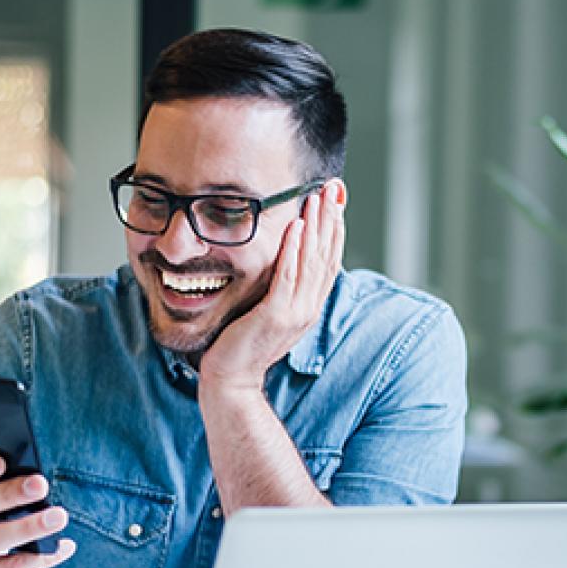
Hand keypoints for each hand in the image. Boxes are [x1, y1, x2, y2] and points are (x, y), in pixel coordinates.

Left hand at [199, 179, 346, 389]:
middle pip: (326, 255)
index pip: (329, 260)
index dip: (334, 228)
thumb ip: (280, 287)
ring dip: (315, 227)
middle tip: (333, 188)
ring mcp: (295, 313)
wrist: (231, 380)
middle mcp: (308, 307)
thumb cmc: (242, 344)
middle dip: (330, 219)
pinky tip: (295, 227)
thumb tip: (283, 259)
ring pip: (311, 262)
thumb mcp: (268, 311)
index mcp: (309, 305)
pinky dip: (293, 250)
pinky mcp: (275, 316)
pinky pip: (288, 277)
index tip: (335, 200)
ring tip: (316, 199)